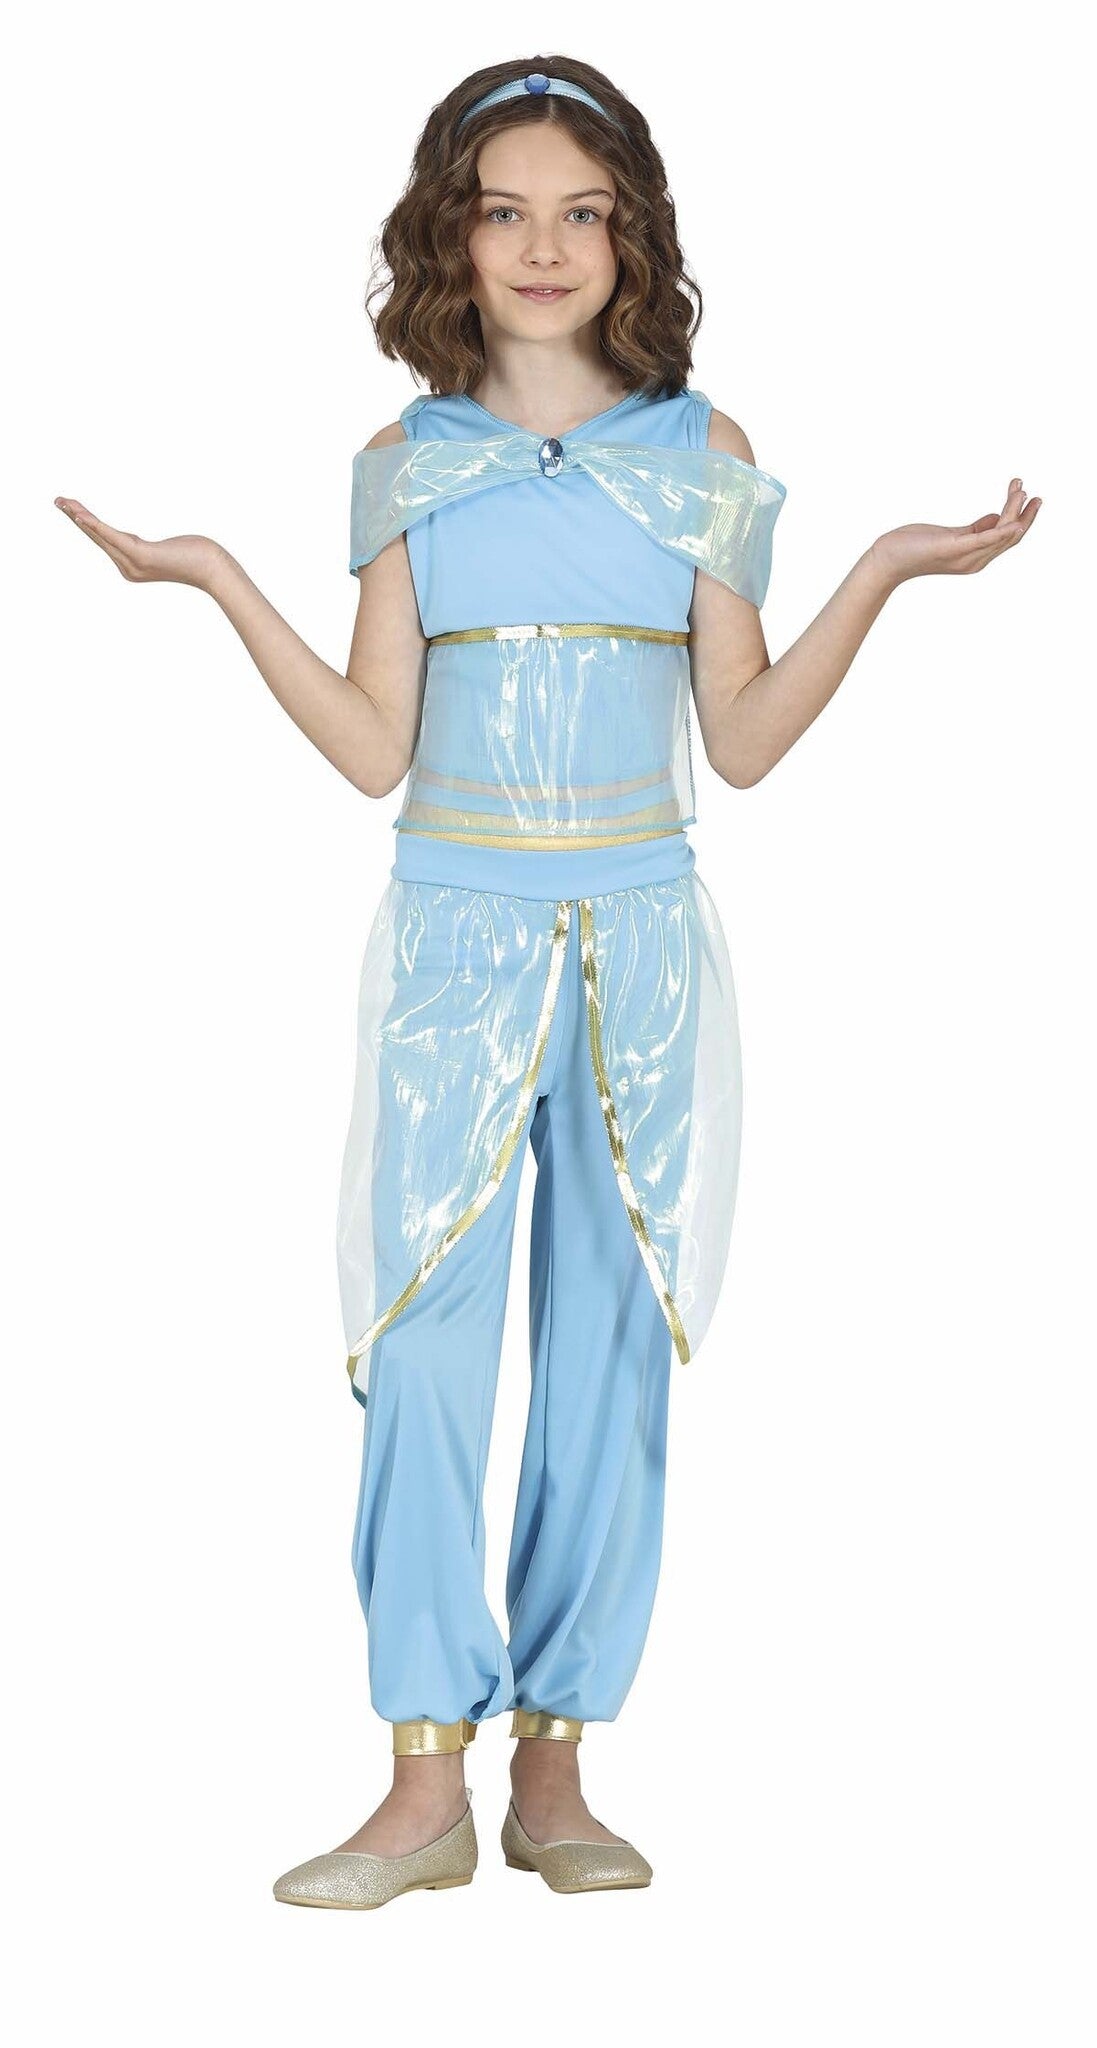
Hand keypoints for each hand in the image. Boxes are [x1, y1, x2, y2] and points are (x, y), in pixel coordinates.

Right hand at [54, 497, 224, 592]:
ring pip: (101, 536)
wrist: (212, 569)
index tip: (70, 509)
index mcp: (130, 564)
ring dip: (80, 518)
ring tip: (64, 504)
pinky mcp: (142, 556)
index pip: (103, 539)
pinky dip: (96, 526)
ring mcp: (134, 563)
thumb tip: (137, 541)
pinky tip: (82, 517)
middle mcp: (128, 567)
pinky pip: (114, 537)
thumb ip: (145, 546)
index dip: (84, 523)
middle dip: (75, 517)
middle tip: (57, 501)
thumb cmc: (196, 557)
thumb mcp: (165, 548)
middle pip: (96, 537)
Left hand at [870, 479, 1041, 586]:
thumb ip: (974, 530)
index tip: (1026, 494)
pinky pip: (986, 539)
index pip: (1008, 537)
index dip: (1022, 517)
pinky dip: (1002, 528)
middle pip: (1012, 537)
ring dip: (1015, 511)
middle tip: (1033, 492)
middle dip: (1026, 514)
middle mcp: (976, 560)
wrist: (887, 560)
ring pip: (1003, 534)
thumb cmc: (915, 547)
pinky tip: (1013, 520)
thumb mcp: (950, 535)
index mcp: (976, 556)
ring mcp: (966, 556)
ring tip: (1020, 489)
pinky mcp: (954, 548)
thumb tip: (993, 517)